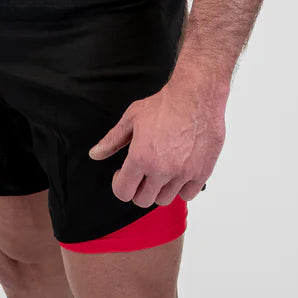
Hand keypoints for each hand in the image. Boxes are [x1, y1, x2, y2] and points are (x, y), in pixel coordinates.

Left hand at [88, 79, 227, 205]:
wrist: (195, 96)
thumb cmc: (165, 104)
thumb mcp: (132, 117)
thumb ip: (112, 139)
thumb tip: (96, 153)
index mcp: (141, 157)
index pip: (123, 192)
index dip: (119, 184)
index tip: (123, 174)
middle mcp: (161, 170)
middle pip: (143, 200)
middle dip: (138, 188)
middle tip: (141, 173)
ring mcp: (183, 173)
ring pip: (165, 199)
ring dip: (159, 189)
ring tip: (160, 171)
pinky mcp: (201, 173)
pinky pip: (188, 195)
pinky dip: (182, 188)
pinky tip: (178, 172)